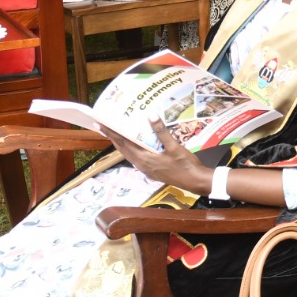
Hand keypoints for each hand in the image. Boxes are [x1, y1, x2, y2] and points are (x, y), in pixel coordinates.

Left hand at [95, 118, 209, 193]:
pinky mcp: (152, 171)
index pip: (123, 143)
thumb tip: (150, 115)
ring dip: (121, 143)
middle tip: (103, 126)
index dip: (112, 133)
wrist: (195, 181)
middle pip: (123, 149)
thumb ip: (161, 131)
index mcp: (144, 159)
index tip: (101, 124)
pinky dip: (131, 149)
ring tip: (115, 133)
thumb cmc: (185, 164)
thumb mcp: (174, 146)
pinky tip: (133, 144)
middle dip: (112, 137)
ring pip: (129, 154)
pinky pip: (136, 158)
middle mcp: (142, 165)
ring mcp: (146, 169)